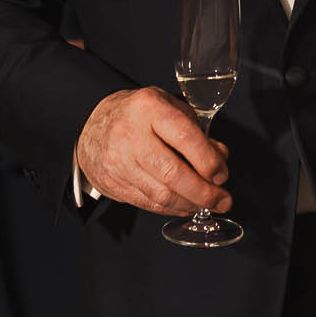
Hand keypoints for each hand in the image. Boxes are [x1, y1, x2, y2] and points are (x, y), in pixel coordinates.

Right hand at [74, 87, 230, 216]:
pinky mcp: (113, 183)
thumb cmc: (139, 115)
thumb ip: (197, 131)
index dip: (209, 162)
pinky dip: (172, 208)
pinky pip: (149, 204)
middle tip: (222, 200)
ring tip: (207, 204)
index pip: (185, 138)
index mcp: (149, 108)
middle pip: (173, 174)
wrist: (92, 124)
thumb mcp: (169, 107)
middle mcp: (130, 134)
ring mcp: (118, 161)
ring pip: (162, 195)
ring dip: (191, 204)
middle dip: (204, 193)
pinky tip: (185, 205)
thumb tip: (220, 158)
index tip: (222, 175)